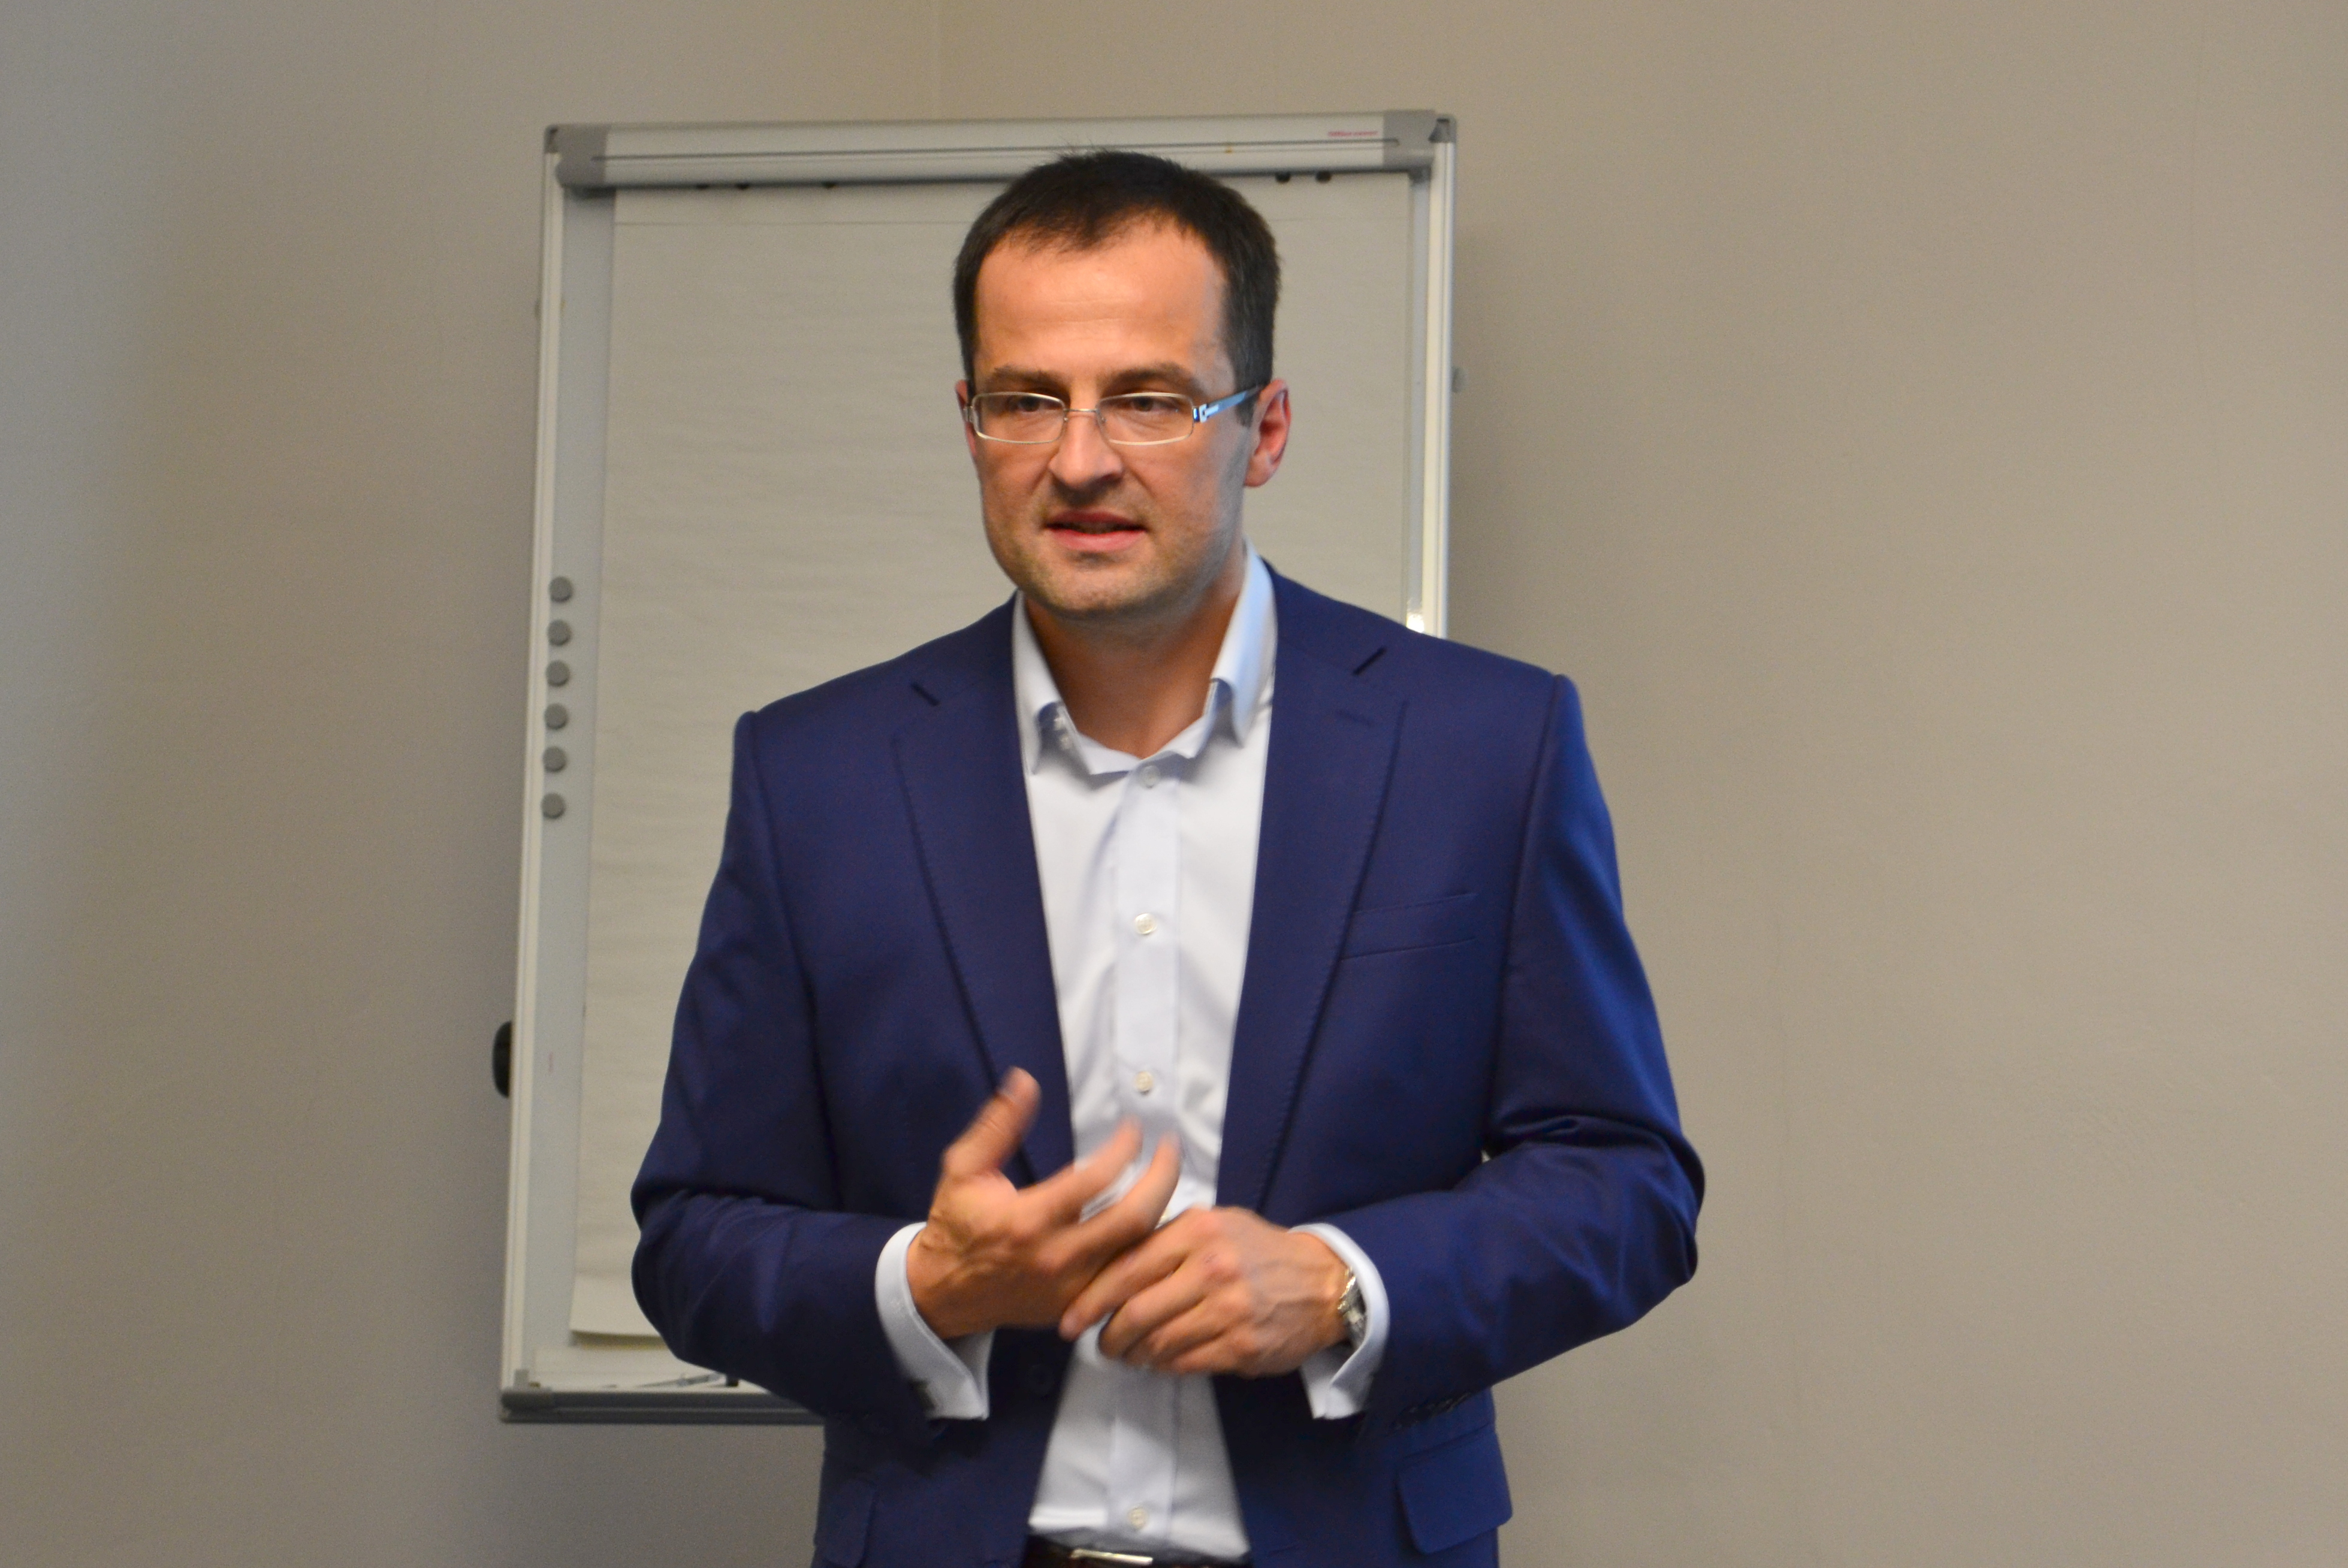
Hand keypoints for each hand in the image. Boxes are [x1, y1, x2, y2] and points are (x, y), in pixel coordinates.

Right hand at [906, 1069, 1183, 1341]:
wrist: (944, 1293)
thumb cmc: (956, 1224)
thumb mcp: (964, 1168)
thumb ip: (997, 1125)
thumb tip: (1025, 1080)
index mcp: (1028, 1220)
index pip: (1095, 1179)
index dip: (1123, 1148)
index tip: (1134, 1127)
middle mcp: (1057, 1257)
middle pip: (1133, 1218)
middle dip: (1162, 1176)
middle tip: (1171, 1147)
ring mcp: (1073, 1288)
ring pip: (1140, 1250)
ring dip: (1164, 1210)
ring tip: (1169, 1176)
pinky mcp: (1080, 1305)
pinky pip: (1128, 1275)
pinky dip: (1148, 1245)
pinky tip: (1158, 1218)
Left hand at [1057, 1206, 1349, 1376]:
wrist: (1321, 1282)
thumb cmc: (1255, 1250)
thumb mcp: (1213, 1224)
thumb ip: (1165, 1240)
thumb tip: (1106, 1265)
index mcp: (1196, 1231)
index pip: (1127, 1268)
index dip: (1090, 1300)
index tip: (1069, 1319)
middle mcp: (1211, 1268)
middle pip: (1136, 1311)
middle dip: (1107, 1335)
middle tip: (1099, 1345)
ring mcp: (1228, 1310)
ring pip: (1158, 1343)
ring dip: (1134, 1355)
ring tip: (1128, 1355)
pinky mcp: (1241, 1346)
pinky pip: (1185, 1363)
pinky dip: (1163, 1367)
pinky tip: (1159, 1362)